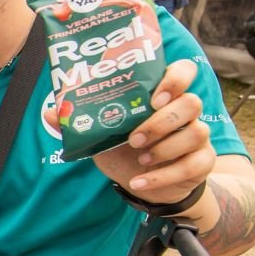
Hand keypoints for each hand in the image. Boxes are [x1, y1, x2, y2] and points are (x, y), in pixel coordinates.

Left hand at [93, 59, 215, 204]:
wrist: (144, 183)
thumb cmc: (125, 151)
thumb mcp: (102, 137)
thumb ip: (82, 122)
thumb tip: (51, 112)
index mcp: (164, 96)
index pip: (184, 71)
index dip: (175, 79)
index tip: (154, 98)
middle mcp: (186, 112)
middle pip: (191, 103)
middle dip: (162, 122)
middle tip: (135, 138)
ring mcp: (198, 136)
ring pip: (196, 133)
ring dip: (164, 148)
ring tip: (140, 160)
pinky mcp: (203, 162)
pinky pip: (191, 166)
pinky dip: (163, 177)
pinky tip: (140, 181)